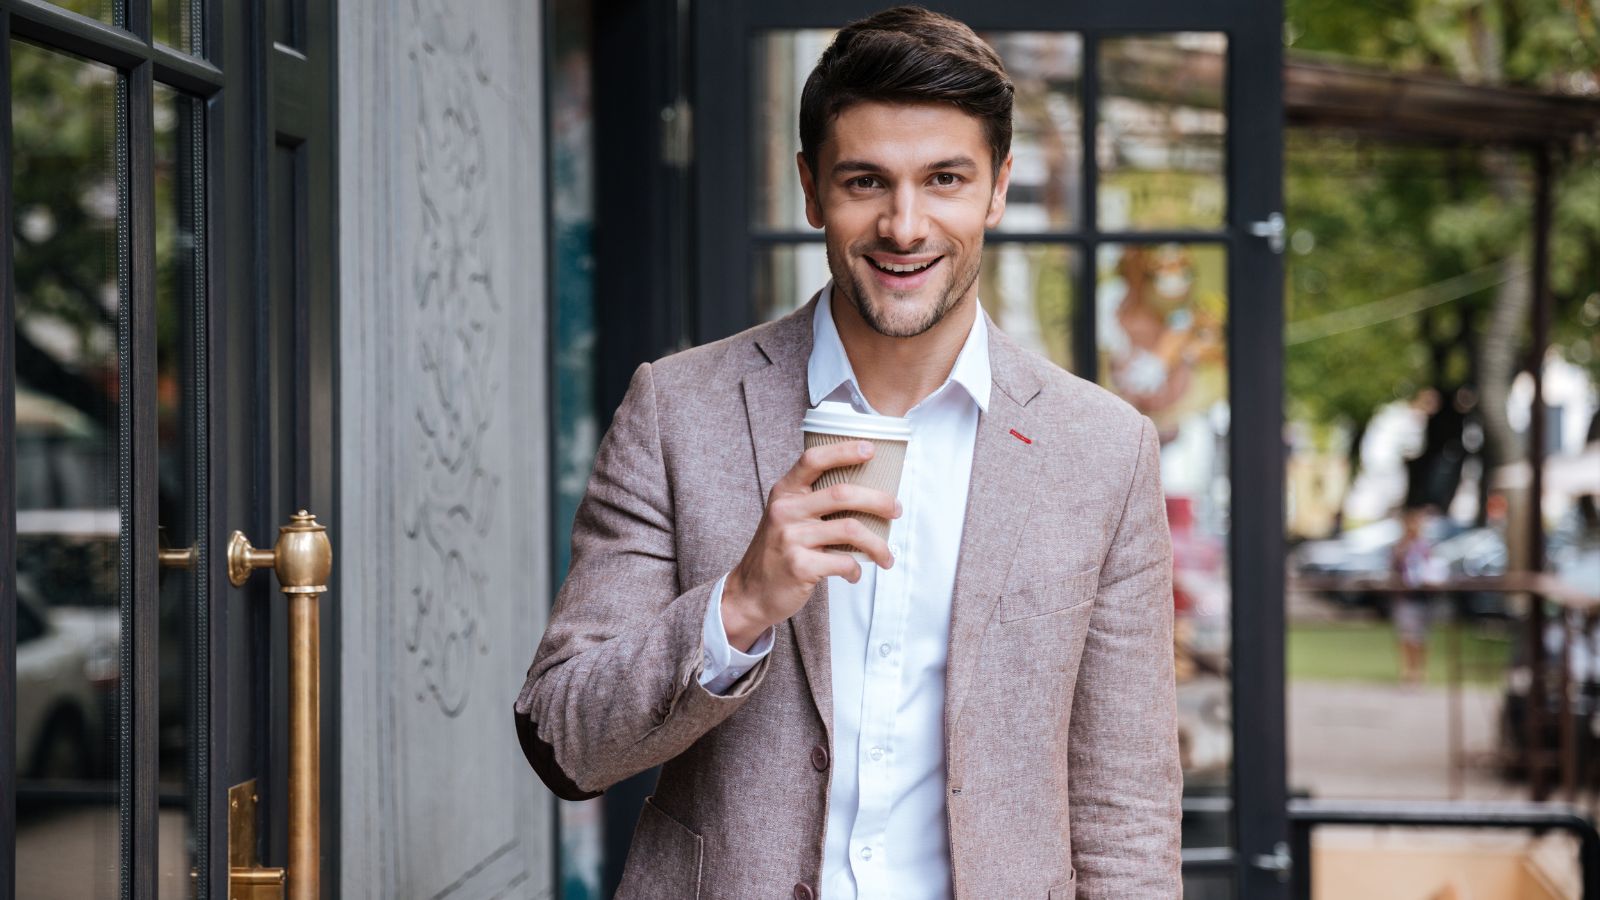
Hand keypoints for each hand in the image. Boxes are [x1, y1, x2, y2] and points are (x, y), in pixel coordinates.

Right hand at [721, 440, 899, 649]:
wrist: (751, 593)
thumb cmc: (778, 552)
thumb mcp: (786, 517)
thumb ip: (813, 502)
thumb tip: (866, 493)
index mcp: (785, 493)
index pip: (813, 460)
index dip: (843, 451)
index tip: (870, 448)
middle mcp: (786, 511)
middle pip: (841, 493)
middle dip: (878, 500)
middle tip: (896, 509)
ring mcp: (791, 538)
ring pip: (850, 529)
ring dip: (878, 544)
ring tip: (887, 556)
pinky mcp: (799, 566)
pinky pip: (843, 562)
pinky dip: (856, 570)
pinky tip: (855, 574)